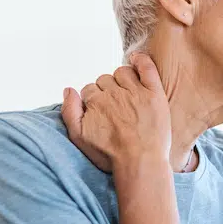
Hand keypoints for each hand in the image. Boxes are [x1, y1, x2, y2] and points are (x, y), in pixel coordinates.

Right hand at [61, 53, 170, 171]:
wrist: (141, 163)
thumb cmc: (110, 154)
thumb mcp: (79, 138)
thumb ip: (69, 112)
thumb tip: (68, 89)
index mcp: (95, 101)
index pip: (89, 89)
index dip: (93, 100)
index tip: (101, 112)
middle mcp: (114, 93)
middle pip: (105, 80)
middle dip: (106, 90)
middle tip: (115, 108)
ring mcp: (135, 91)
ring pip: (123, 72)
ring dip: (122, 79)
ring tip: (127, 94)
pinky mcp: (154, 93)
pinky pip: (146, 67)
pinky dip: (141, 60)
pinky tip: (136, 60)